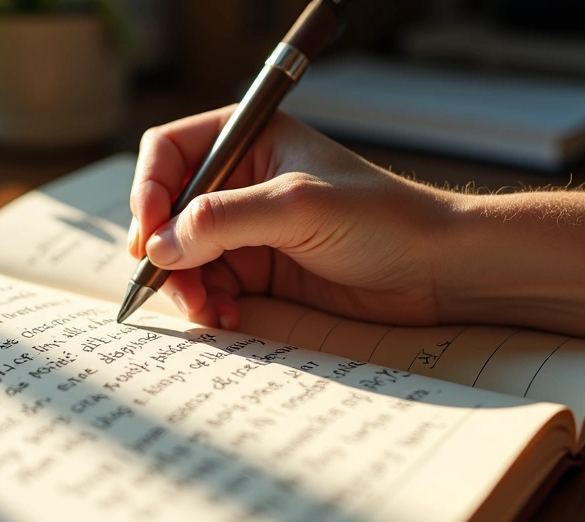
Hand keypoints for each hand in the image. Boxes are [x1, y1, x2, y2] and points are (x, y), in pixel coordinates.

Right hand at [128, 106, 461, 330]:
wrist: (436, 272)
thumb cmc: (382, 220)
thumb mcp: (297, 207)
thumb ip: (224, 219)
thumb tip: (160, 246)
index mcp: (248, 142)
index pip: (169, 154)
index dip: (148, 191)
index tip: (149, 235)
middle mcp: (240, 182)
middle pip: (167, 212)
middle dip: (164, 251)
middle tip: (172, 284)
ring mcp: (247, 230)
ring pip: (183, 257)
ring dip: (186, 287)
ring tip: (209, 309)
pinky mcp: (259, 272)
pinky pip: (210, 288)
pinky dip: (210, 306)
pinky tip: (231, 317)